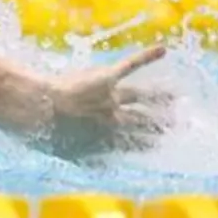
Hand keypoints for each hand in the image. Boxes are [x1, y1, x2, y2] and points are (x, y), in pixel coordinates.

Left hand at [40, 46, 173, 159]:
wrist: (40, 109)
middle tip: (177, 124)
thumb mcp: (67, 152)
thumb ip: (87, 159)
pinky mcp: (106, 78)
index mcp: (108, 137)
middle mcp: (115, 118)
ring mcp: (111, 98)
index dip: (148, 143)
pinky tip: (162, 49)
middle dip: (160, 123)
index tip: (158, 144)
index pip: (135, 141)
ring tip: (176, 96)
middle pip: (143, 120)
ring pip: (141, 96)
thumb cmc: (47, 132)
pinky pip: (129, 66)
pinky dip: (146, 57)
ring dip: (160, 96)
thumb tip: (100, 167)